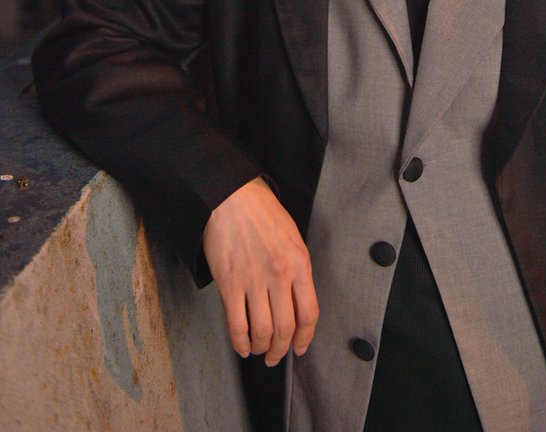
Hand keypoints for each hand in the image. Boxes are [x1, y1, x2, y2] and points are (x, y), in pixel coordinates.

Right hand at [202, 176, 318, 364]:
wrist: (233, 197)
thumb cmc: (263, 213)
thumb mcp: (292, 238)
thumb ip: (297, 270)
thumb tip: (296, 303)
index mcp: (299, 263)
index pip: (309, 313)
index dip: (305, 338)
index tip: (300, 348)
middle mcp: (279, 275)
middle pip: (285, 328)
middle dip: (281, 350)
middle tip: (276, 356)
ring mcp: (254, 281)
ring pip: (262, 332)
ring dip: (261, 348)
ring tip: (259, 350)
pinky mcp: (230, 283)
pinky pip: (237, 324)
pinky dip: (240, 342)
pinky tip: (242, 346)